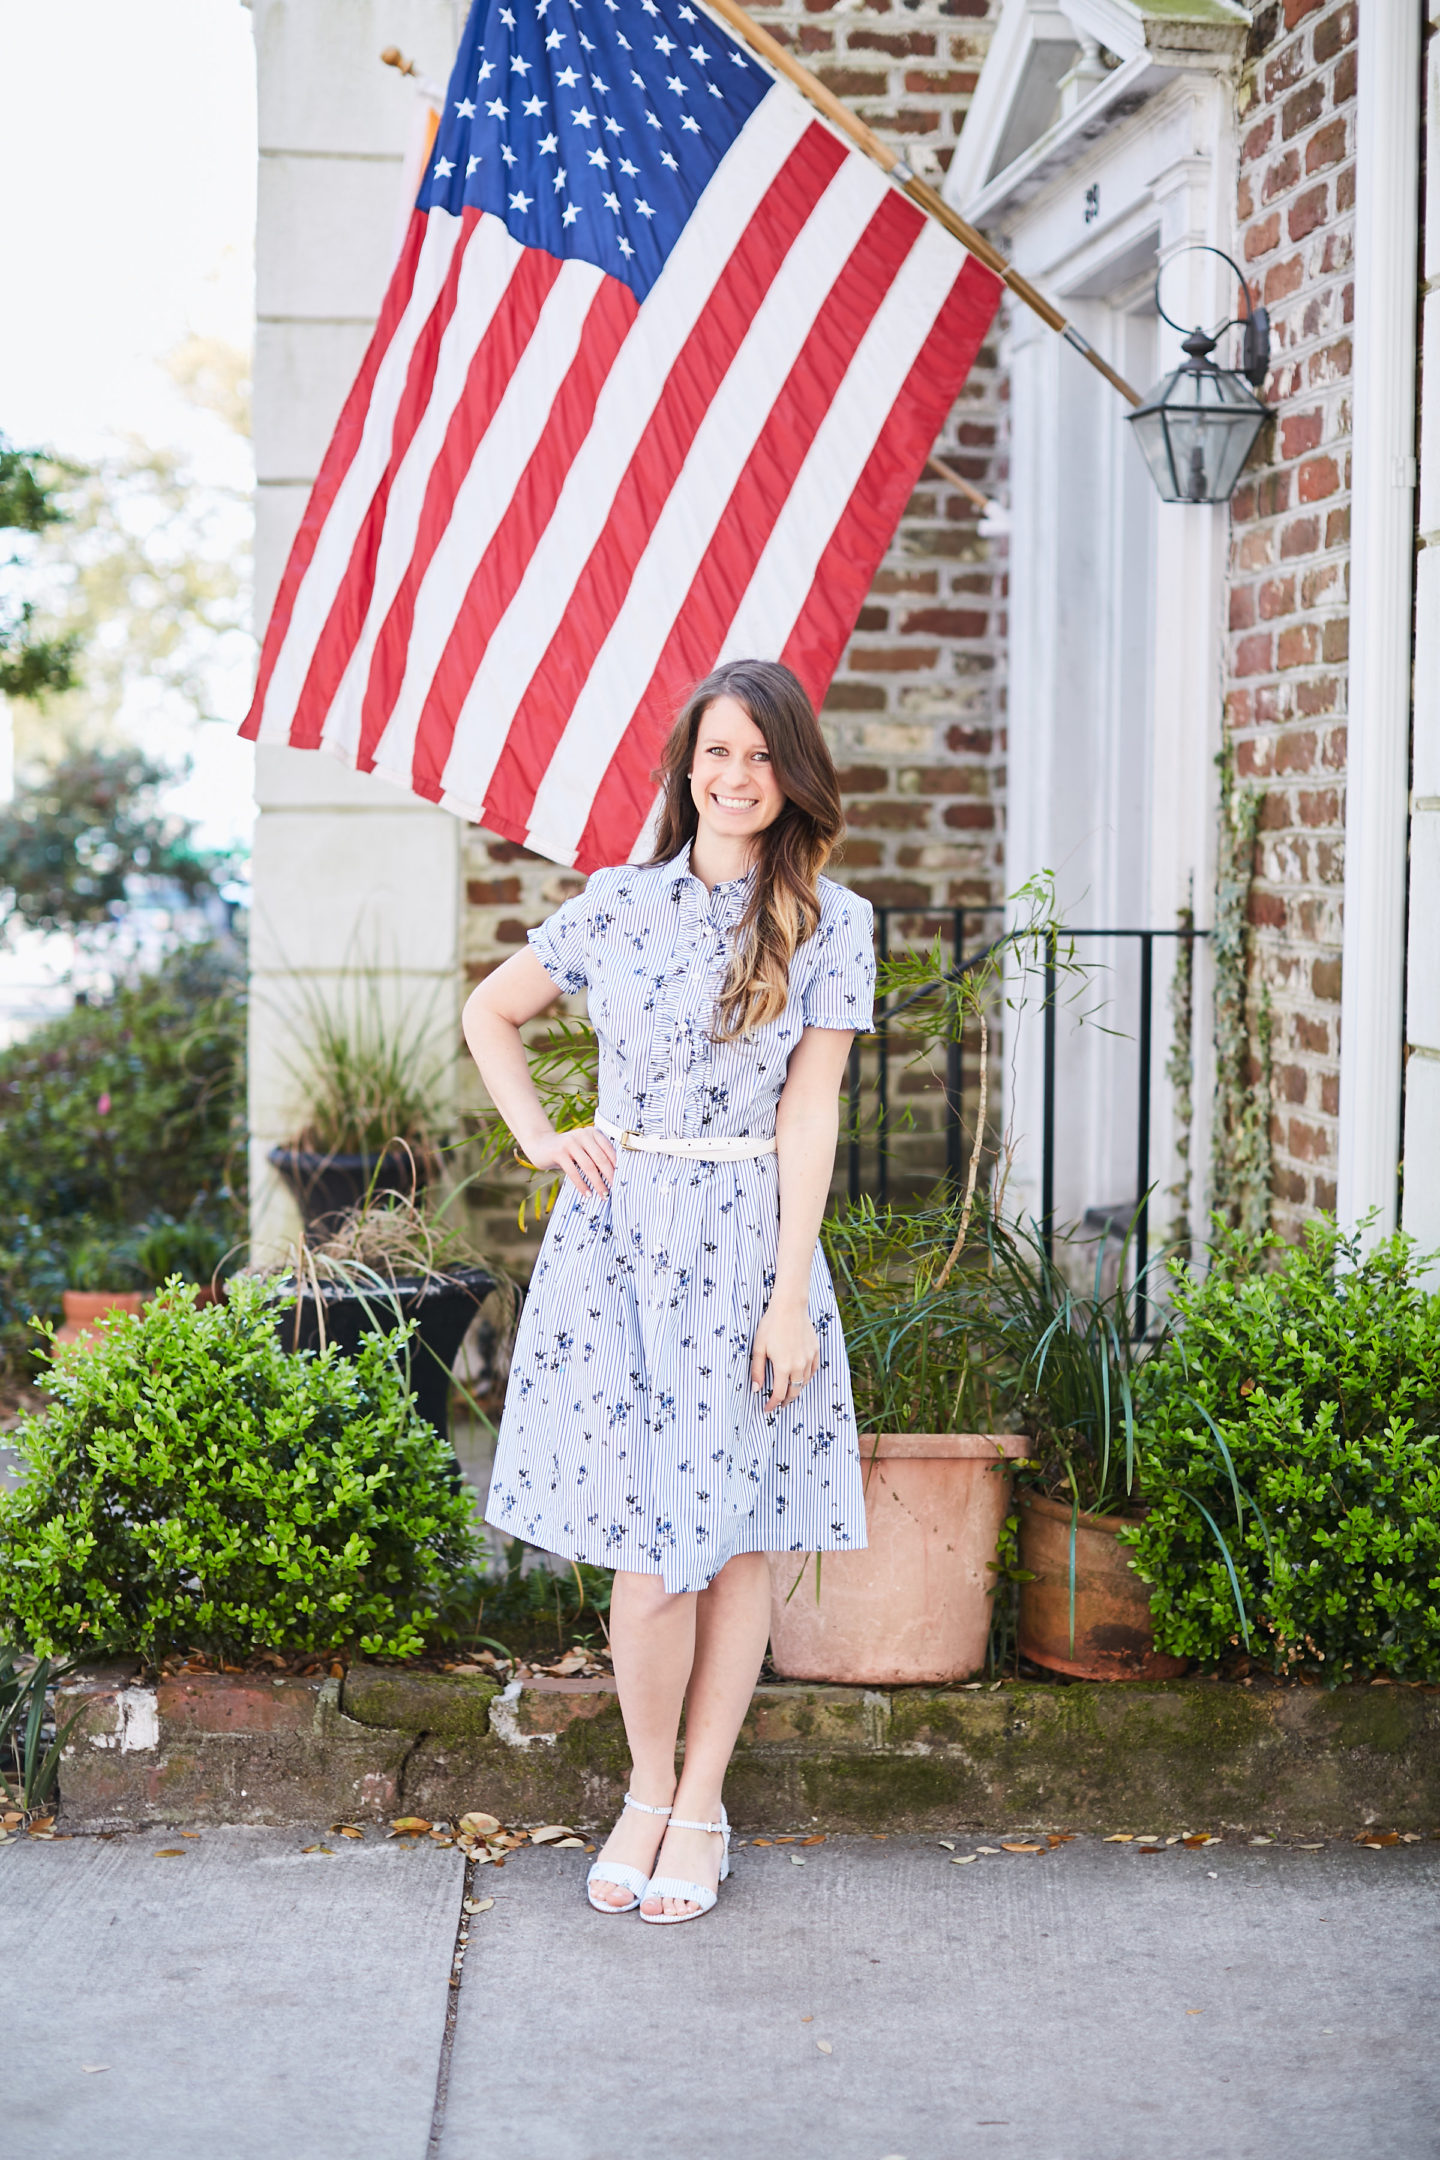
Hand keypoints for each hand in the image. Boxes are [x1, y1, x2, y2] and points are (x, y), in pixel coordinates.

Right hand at [520, 1123, 615, 1200]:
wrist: (540, 1144)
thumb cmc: (566, 1150)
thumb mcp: (582, 1148)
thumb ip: (595, 1155)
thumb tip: (615, 1176)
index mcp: (592, 1132)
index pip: (609, 1150)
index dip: (617, 1166)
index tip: (623, 1180)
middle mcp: (583, 1135)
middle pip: (601, 1159)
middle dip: (610, 1176)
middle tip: (616, 1190)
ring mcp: (570, 1143)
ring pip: (589, 1166)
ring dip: (598, 1183)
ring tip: (603, 1195)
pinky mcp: (559, 1152)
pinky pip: (574, 1172)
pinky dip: (582, 1184)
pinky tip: (587, 1194)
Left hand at [750, 1298, 818, 1412]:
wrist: (789, 1306)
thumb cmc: (771, 1325)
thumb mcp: (758, 1348)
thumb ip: (757, 1371)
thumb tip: (756, 1389)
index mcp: (783, 1366)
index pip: (779, 1394)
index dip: (772, 1405)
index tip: (767, 1409)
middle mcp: (799, 1365)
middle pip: (794, 1392)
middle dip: (786, 1401)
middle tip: (778, 1404)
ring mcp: (809, 1358)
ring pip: (805, 1382)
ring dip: (796, 1389)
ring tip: (788, 1391)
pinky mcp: (815, 1350)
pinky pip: (813, 1370)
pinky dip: (806, 1377)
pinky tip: (800, 1377)